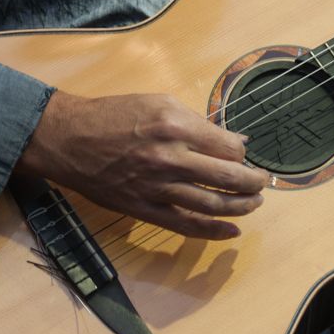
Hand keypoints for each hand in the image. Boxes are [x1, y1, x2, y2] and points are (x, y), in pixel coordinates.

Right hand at [18, 91, 267, 240]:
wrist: (70, 139)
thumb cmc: (114, 114)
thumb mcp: (157, 101)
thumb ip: (195, 120)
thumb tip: (228, 139)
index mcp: (176, 126)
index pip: (228, 146)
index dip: (242, 152)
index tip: (244, 153)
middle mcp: (171, 158)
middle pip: (228, 178)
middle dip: (252, 183)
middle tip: (262, 182)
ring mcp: (158, 187)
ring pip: (212, 205)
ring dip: (240, 207)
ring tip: (254, 203)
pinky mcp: (145, 209)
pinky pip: (186, 225)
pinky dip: (213, 231)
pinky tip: (231, 231)